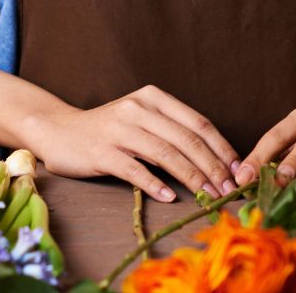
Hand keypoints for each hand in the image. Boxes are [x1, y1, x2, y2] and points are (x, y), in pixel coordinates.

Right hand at [22, 85, 240, 201]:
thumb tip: (214, 160)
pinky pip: (135, 170)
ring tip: (208, 196)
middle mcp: (138, 109)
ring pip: (166, 154)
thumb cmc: (108, 129)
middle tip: (228, 190)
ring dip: (191, 178)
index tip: (237, 170)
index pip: (198, 122)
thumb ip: (171, 131)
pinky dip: (155, 184)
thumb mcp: (141, 119)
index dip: (221, 148)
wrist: (58, 131)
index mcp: (153, 98)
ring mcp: (119, 129)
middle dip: (212, 167)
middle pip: (186, 139)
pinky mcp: (102, 152)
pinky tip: (170, 197)